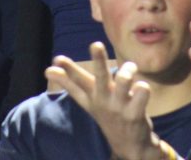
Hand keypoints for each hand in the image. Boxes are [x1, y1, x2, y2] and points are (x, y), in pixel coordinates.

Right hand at [45, 43, 170, 159]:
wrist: (129, 145)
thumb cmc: (107, 114)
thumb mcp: (88, 101)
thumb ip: (71, 84)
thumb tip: (48, 70)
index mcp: (92, 96)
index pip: (76, 83)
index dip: (66, 72)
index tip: (56, 60)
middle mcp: (104, 100)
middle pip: (100, 78)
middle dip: (98, 60)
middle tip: (96, 44)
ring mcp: (120, 107)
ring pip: (123, 81)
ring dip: (127, 70)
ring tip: (130, 67)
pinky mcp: (135, 113)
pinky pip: (141, 91)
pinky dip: (142, 87)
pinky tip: (142, 88)